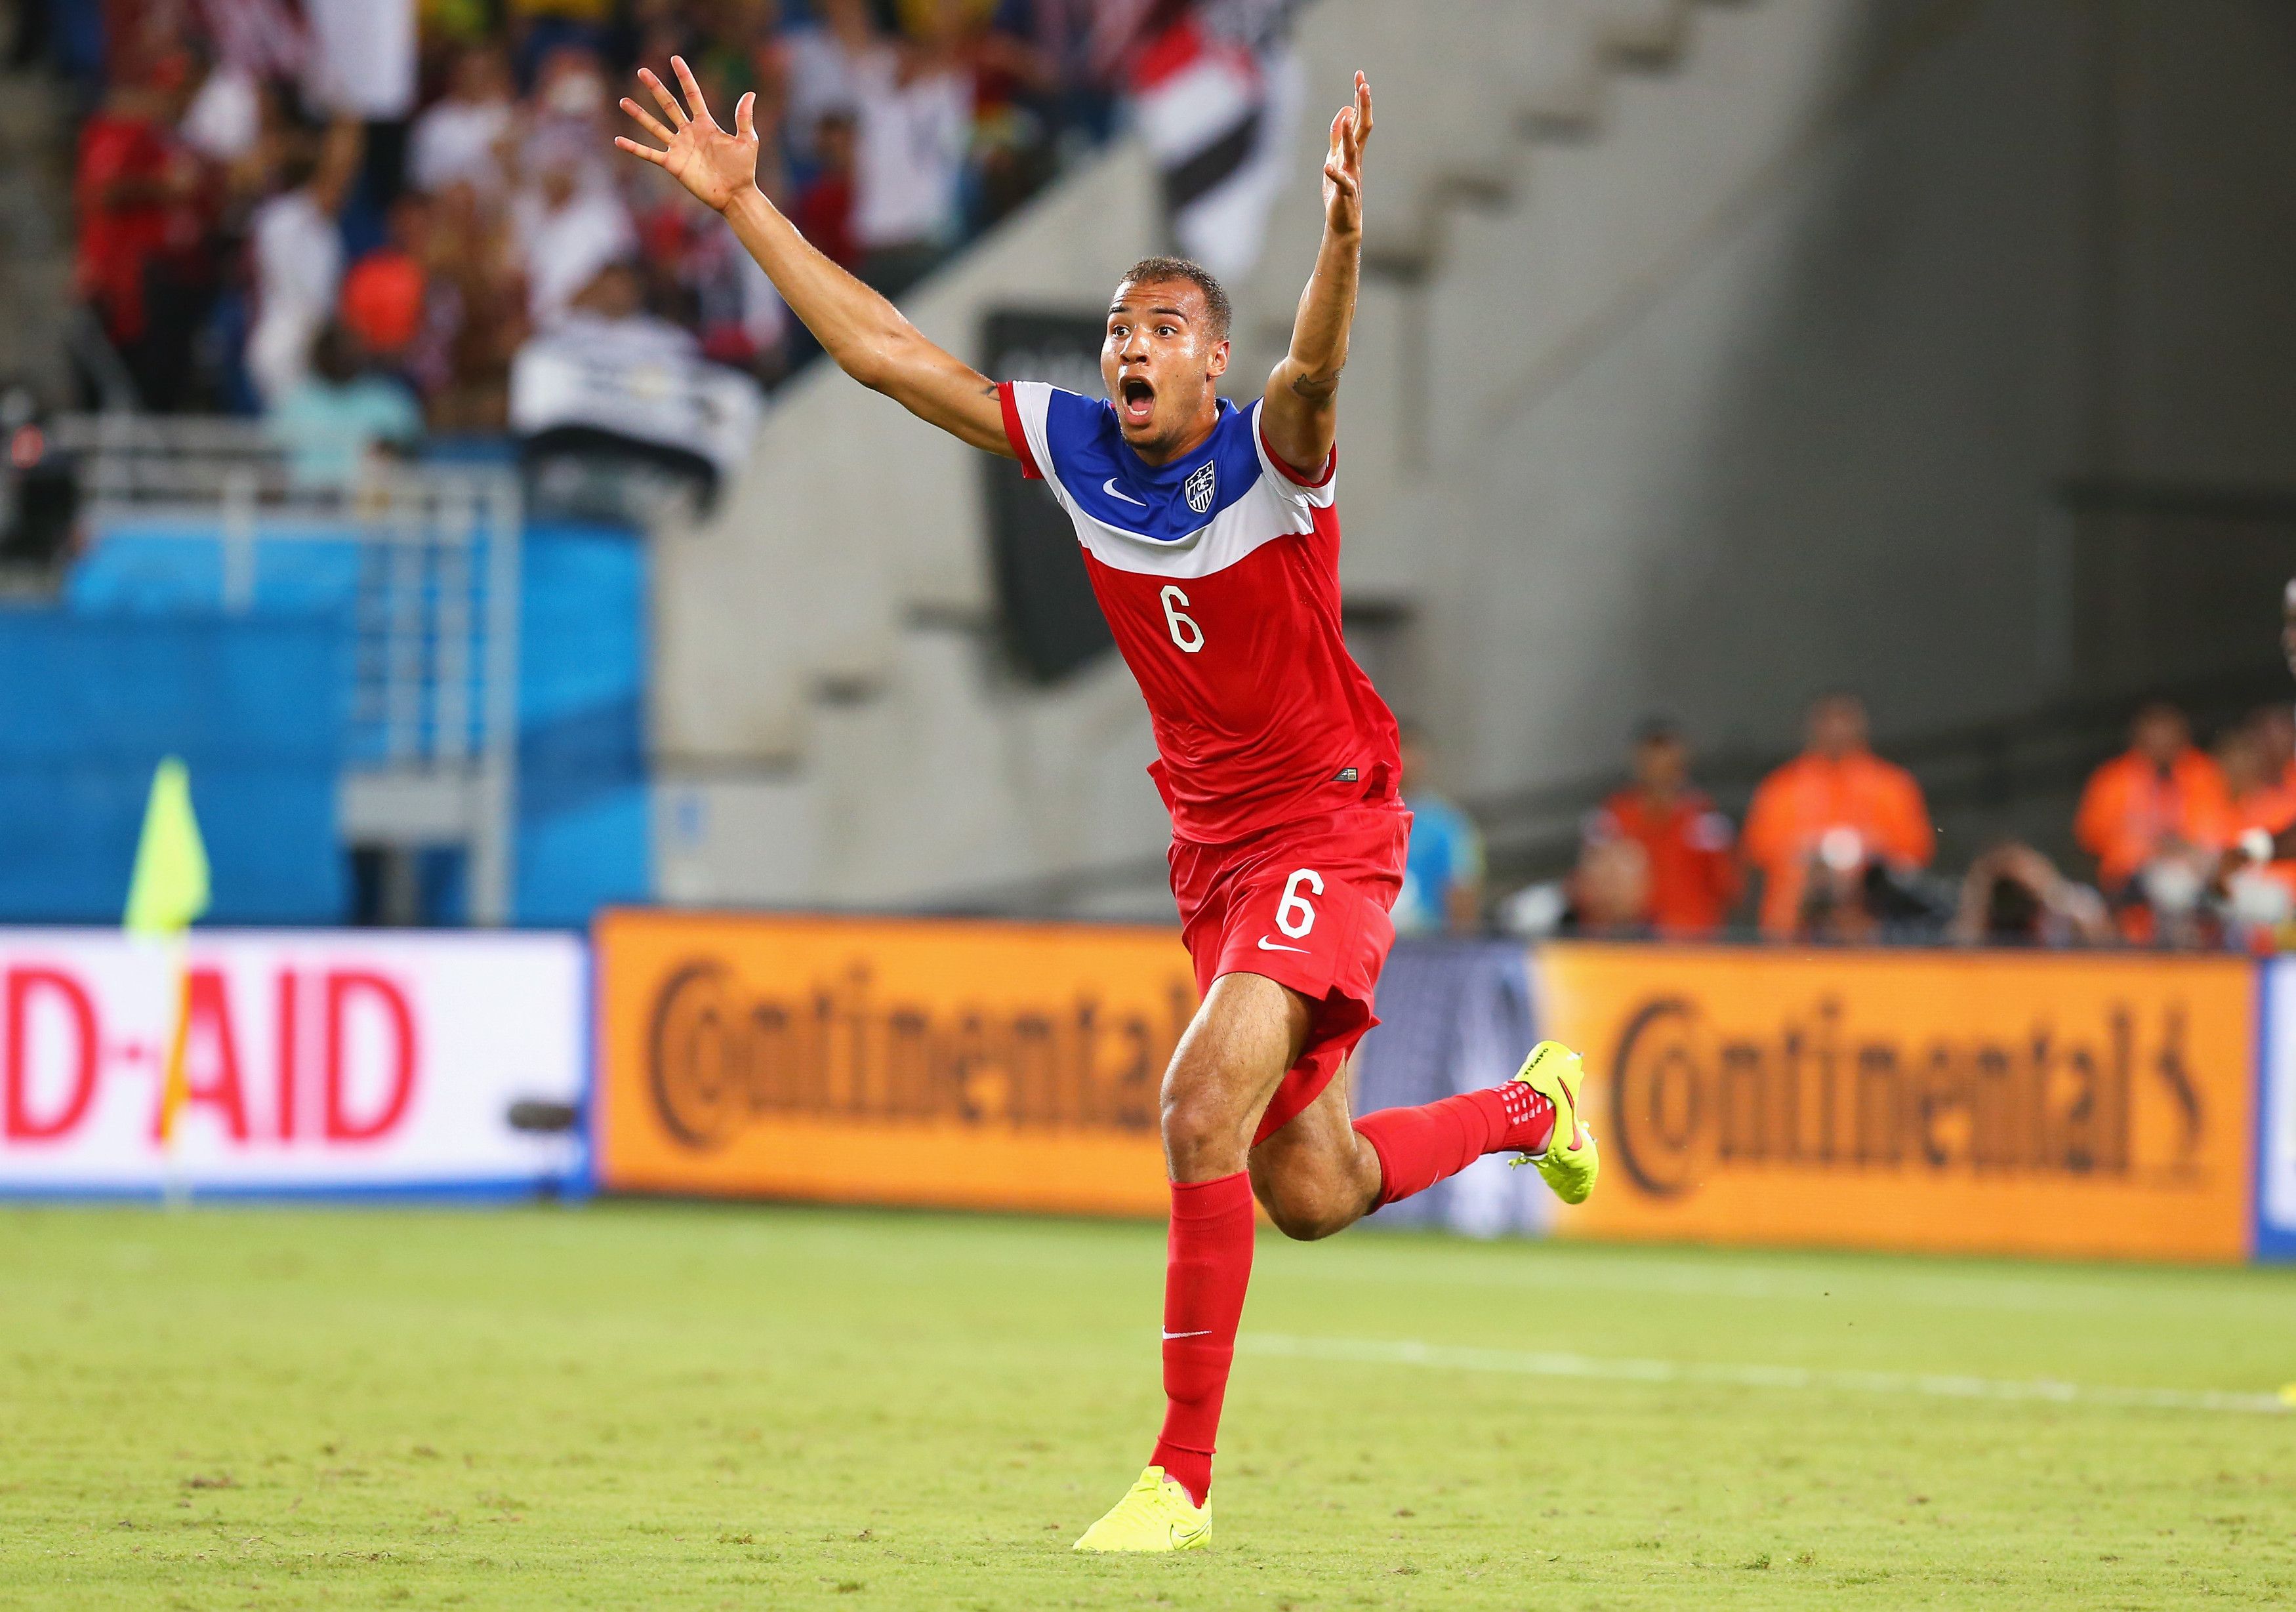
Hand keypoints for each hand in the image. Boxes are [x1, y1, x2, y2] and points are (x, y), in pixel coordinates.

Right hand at [615, 57, 758, 213]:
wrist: (735, 194)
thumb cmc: (743, 169)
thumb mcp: (747, 140)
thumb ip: (744, 118)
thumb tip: (749, 93)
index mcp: (706, 123)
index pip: (692, 95)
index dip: (684, 77)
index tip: (675, 59)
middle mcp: (689, 132)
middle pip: (669, 105)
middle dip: (656, 88)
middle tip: (642, 71)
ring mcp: (679, 147)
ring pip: (654, 126)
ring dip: (639, 114)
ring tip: (623, 101)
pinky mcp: (672, 164)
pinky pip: (649, 154)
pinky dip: (634, 148)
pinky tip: (618, 141)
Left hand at [1321, 71, 1372, 237]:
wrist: (1344, 223)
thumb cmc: (1340, 191)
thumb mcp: (1335, 158)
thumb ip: (1338, 137)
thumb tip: (1344, 113)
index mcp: (1354, 150)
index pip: (1359, 119)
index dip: (1359, 98)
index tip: (1360, 76)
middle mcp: (1355, 159)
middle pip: (1362, 128)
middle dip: (1363, 106)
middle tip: (1363, 84)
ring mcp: (1352, 175)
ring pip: (1353, 151)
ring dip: (1350, 134)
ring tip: (1348, 116)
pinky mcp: (1345, 192)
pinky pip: (1341, 182)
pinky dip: (1334, 174)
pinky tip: (1328, 167)